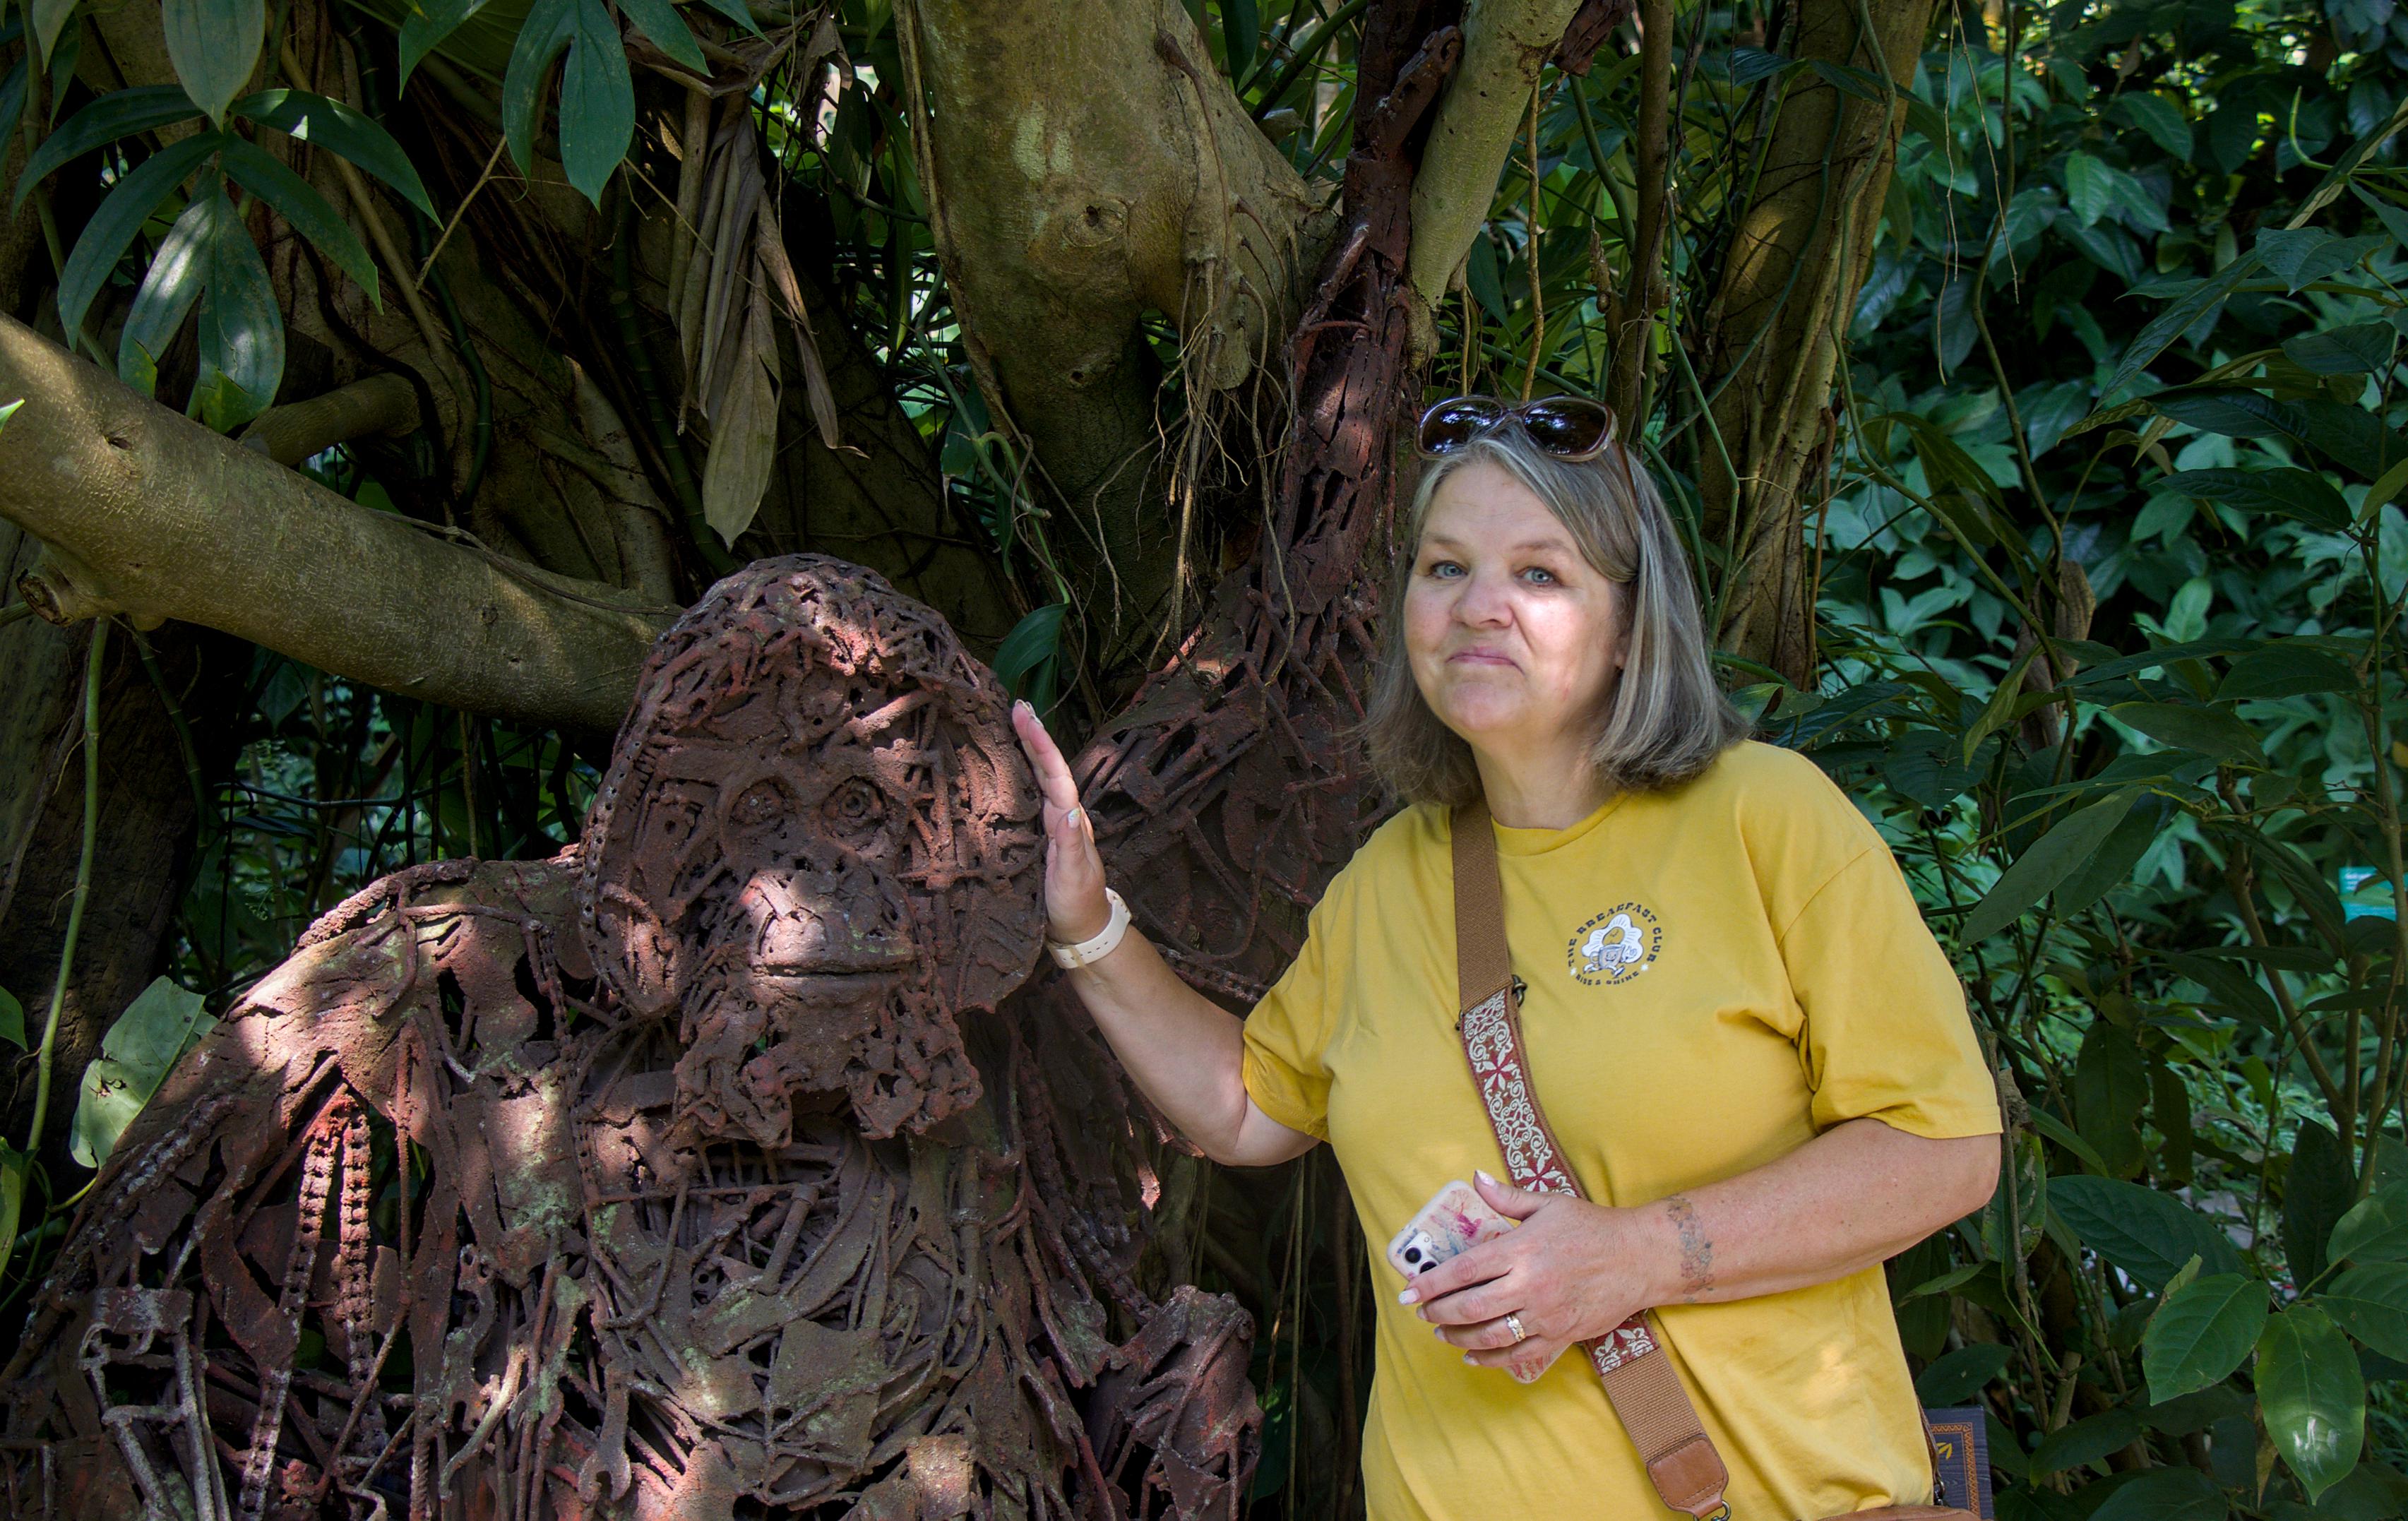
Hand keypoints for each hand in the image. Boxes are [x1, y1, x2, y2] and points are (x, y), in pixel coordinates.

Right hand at [1011, 700, 1112, 944]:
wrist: (1079, 930)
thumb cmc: (1076, 905)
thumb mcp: (1073, 879)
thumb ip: (1072, 846)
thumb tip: (1070, 810)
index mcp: (1070, 820)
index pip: (1055, 773)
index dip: (1040, 744)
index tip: (1025, 715)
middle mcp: (1060, 815)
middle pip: (1046, 768)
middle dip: (1032, 735)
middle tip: (1015, 705)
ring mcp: (1048, 823)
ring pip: (1036, 778)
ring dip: (1024, 749)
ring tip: (1010, 721)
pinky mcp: (1035, 835)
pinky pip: (1025, 797)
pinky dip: (1016, 775)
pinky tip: (1002, 764)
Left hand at [1400, 1171, 1665, 1378]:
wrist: (1639, 1257)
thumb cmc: (1592, 1226)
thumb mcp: (1549, 1203)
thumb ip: (1507, 1196)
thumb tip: (1475, 1178)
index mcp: (1522, 1249)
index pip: (1464, 1270)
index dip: (1431, 1283)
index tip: (1408, 1291)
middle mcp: (1530, 1284)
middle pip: (1470, 1307)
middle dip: (1438, 1312)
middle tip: (1421, 1312)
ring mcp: (1546, 1314)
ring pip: (1490, 1335)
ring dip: (1458, 1337)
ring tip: (1441, 1331)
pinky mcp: (1561, 1335)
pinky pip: (1518, 1355)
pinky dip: (1490, 1359)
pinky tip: (1471, 1356)